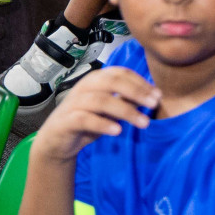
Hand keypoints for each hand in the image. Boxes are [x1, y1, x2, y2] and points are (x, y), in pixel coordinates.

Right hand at [32, 66, 158, 163]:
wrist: (57, 141)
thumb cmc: (87, 121)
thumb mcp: (110, 110)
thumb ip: (126, 101)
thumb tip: (152, 96)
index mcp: (95, 80)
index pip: (119, 73)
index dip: (140, 82)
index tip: (158, 95)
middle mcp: (84, 87)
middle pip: (111, 81)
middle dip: (135, 91)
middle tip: (154, 104)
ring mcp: (74, 103)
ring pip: (100, 100)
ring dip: (125, 110)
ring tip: (144, 122)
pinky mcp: (66, 121)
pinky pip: (85, 119)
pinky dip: (103, 124)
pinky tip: (118, 131)